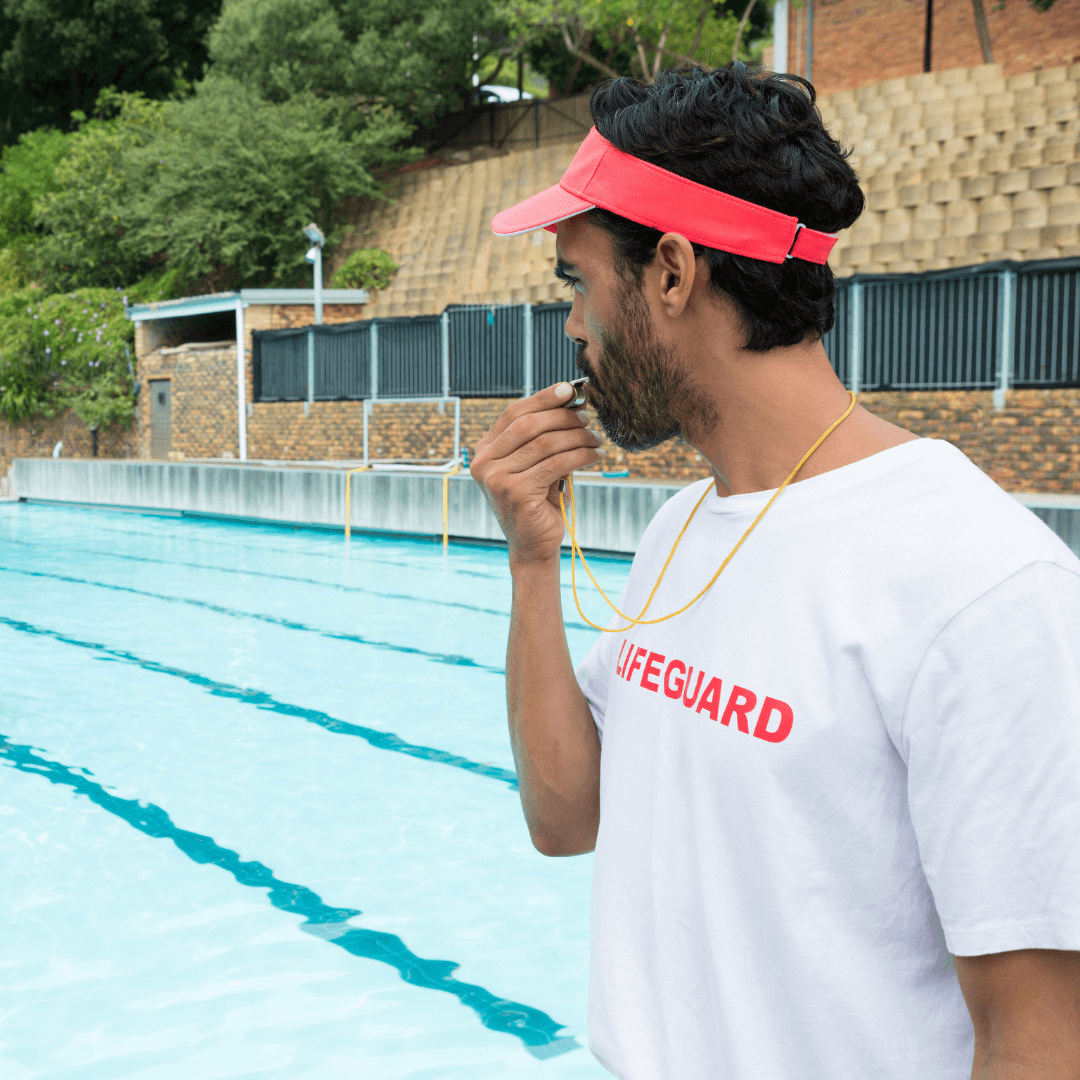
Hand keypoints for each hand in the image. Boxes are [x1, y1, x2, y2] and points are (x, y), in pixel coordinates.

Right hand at [470, 382, 604, 565]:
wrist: (533, 546)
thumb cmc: (538, 502)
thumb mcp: (536, 464)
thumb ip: (545, 437)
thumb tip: (574, 403)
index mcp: (484, 451)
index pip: (513, 414)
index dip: (543, 398)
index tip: (570, 390)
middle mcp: (483, 462)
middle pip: (529, 424)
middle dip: (563, 417)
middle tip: (588, 417)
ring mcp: (497, 478)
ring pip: (546, 443)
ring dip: (577, 437)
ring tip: (596, 438)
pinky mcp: (516, 492)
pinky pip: (556, 464)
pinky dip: (581, 456)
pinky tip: (595, 456)